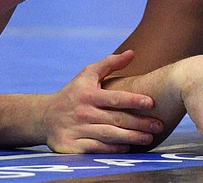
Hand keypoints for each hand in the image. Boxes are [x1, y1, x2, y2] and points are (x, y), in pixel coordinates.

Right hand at [42, 50, 163, 152]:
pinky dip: (113, 149)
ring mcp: (77, 130)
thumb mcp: (87, 75)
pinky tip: (128, 148)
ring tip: (149, 137)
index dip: (134, 100)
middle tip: (158, 125)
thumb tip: (133, 53)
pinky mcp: (71, 146)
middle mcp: (83, 113)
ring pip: (109, 135)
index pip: (115, 98)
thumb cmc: (73, 93)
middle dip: (139, 123)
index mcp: (88, 95)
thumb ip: (110, 63)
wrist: (43, 117)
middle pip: (116, 119)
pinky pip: (96, 149)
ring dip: (131, 138)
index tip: (151, 102)